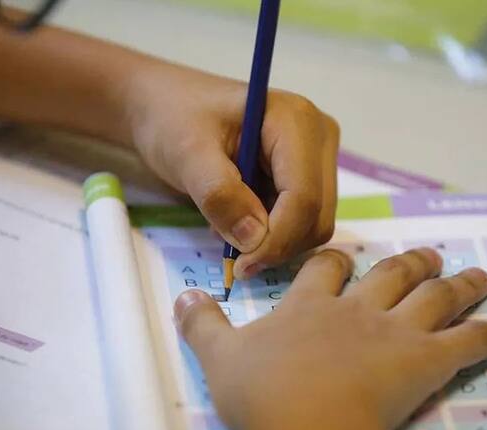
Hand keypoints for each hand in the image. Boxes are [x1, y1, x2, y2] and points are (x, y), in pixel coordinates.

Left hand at [125, 62, 338, 278]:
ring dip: (275, 242)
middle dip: (278, 245)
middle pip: (317, 215)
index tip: (240, 267)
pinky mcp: (308, 176)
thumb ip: (220, 194)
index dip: (277, 240)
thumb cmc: (174, 119)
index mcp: (296, 121)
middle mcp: (319, 137)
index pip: (303, 196)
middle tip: (233, 259)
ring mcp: (317, 157)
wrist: (167, 106)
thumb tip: (255, 240)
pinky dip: (274, 235)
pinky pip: (303, 221)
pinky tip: (239, 221)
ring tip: (228, 229)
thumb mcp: (187, 154)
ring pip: (314, 223)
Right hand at [173, 248, 486, 429]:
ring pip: (434, 296)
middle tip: (429, 254)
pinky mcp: (427, 361)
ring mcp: (395, 332)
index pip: (325, 269)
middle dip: (410, 262)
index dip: (334, 260)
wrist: (304, 428)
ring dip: (460, 283)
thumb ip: (202, 324)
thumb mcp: (220, 359)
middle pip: (389, 274)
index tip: (342, 257)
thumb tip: (181, 295)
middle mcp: (357, 310)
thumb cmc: (263, 397)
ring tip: (480, 274)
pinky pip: (475, 341)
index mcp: (310, 307)